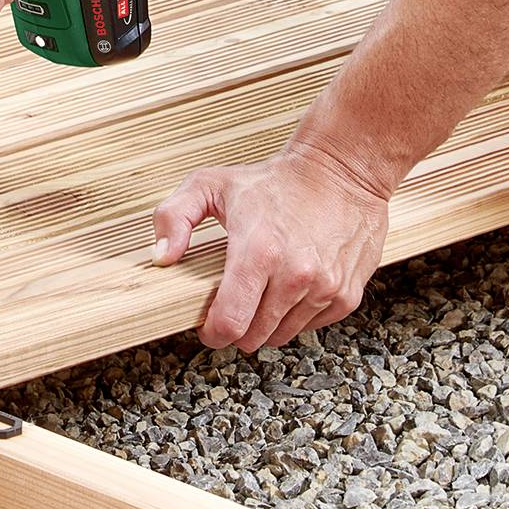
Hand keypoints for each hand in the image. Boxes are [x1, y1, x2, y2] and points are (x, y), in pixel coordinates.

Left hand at [148, 142, 394, 351]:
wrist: (342, 171)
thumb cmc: (275, 180)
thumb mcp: (211, 184)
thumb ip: (174, 216)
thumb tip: (162, 258)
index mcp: (258, 252)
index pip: (229, 324)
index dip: (212, 333)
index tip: (208, 326)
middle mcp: (295, 275)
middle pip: (254, 337)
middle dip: (238, 327)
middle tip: (236, 302)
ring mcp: (325, 288)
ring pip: (282, 335)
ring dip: (268, 322)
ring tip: (265, 289)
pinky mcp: (346, 295)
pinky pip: (311, 326)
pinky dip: (298, 314)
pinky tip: (293, 286)